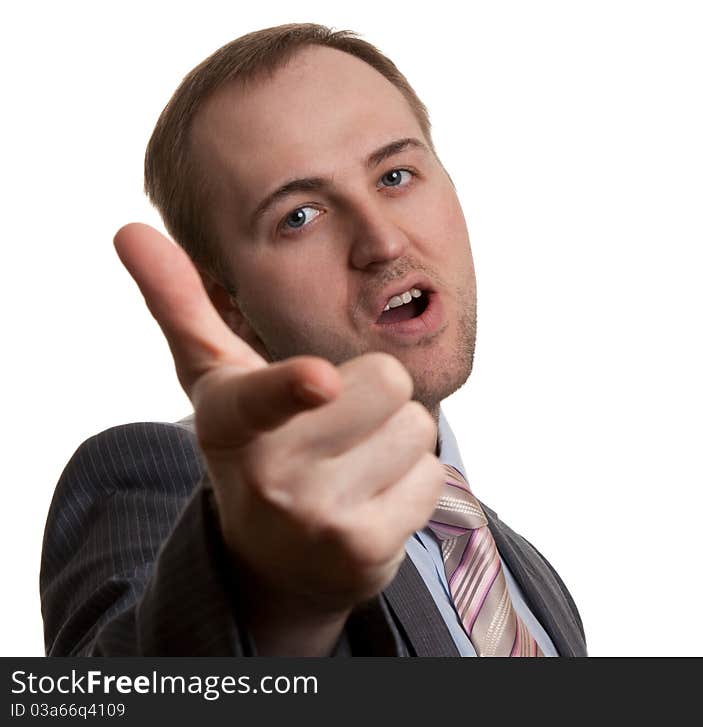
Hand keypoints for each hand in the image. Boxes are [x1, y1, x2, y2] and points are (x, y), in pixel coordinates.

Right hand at [114, 223, 444, 652]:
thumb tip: (128, 229)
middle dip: (376, 393)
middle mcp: (270, 475)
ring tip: (353, 465)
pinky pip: (433, 478)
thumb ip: (180, 304)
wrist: (278, 556)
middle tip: (338, 423)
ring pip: (417, 428)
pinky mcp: (365, 551)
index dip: (294, 387)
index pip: (265, 397)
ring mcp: (317, 520)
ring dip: (398, 440)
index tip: (319, 381)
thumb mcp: (216, 379)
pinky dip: (414, 485)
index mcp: (230, 420)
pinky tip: (373, 501)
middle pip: (387, 380)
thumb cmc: (255, 443)